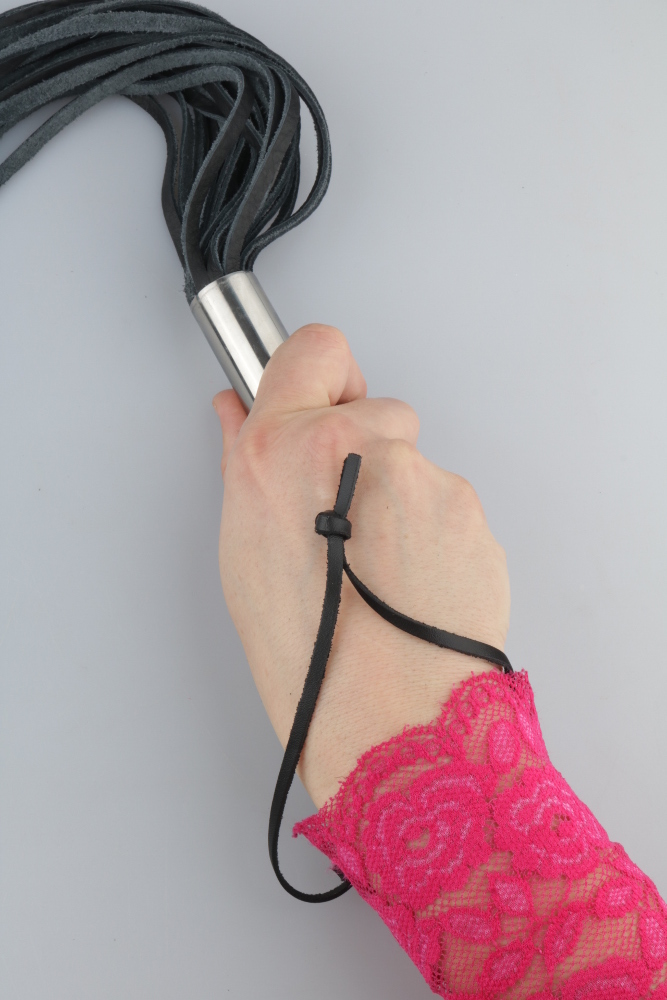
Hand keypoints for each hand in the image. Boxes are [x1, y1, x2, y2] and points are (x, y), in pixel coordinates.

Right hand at [213, 326, 509, 806]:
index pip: (315, 347)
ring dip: (401, 498)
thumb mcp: (243, 550)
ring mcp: (423, 476)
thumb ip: (246, 461)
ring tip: (380, 567)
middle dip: (367, 446)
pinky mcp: (469, 508)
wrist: (389, 715)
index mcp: (285, 450)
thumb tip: (239, 412)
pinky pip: (446, 503)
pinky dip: (433, 532)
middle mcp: (359, 447)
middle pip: (377, 406)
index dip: (321, 376)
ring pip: (415, 462)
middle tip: (348, 517)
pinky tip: (412, 580)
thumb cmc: (309, 653)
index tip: (323, 405)